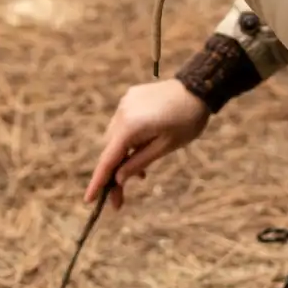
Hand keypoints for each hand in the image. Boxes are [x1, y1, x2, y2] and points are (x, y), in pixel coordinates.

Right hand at [85, 78, 210, 209]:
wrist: (199, 87)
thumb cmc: (187, 121)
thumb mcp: (164, 147)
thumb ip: (138, 163)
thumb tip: (118, 179)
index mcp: (130, 127)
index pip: (108, 160)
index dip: (98, 182)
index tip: (88, 200)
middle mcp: (122, 113)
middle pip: (110, 150)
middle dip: (113, 174)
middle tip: (119, 200)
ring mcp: (124, 103)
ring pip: (115, 138)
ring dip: (122, 156)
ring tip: (140, 175)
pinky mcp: (129, 98)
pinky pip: (122, 124)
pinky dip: (127, 140)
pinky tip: (141, 149)